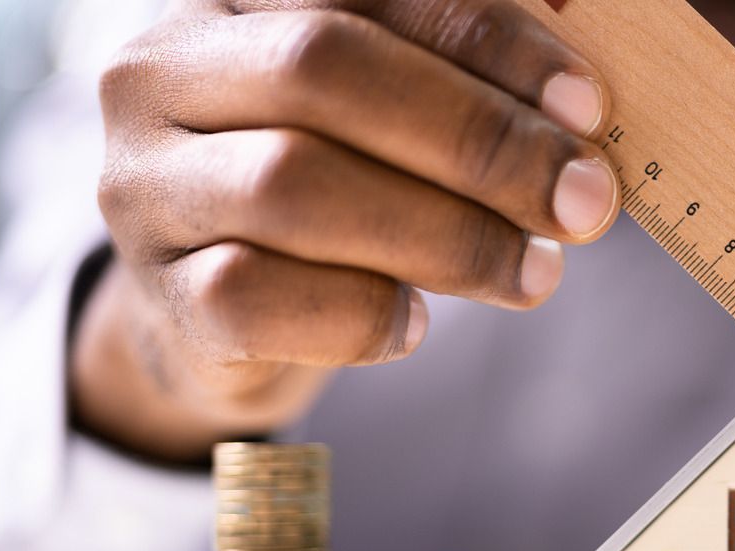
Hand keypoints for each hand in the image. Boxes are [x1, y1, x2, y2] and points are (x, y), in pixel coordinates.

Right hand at [74, 0, 618, 461]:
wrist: (226, 314)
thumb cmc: (335, 190)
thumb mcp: (389, 115)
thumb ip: (460, 79)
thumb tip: (577, 96)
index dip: (487, 41)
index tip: (588, 107)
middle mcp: (162, 70)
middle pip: (325, 70)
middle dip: (477, 140)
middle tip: (582, 202)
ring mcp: (146, 184)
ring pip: (292, 187)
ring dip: (444, 236)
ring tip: (535, 272)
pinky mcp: (160, 293)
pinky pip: (256, 299)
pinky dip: (358, 313)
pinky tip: (418, 324)